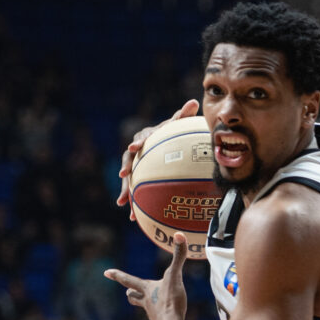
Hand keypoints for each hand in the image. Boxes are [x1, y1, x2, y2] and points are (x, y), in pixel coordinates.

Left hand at [105, 232, 189, 319]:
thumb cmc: (171, 302)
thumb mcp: (175, 276)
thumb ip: (178, 256)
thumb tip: (179, 234)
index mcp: (147, 289)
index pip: (128, 279)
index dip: (117, 275)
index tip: (106, 272)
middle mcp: (147, 301)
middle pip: (133, 296)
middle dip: (131, 292)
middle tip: (127, 291)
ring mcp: (153, 313)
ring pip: (145, 307)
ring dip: (143, 303)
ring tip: (147, 302)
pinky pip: (159, 316)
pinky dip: (161, 314)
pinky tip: (168, 315)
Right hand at [116, 100, 200, 218]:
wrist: (164, 145)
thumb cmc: (172, 134)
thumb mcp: (177, 125)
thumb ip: (184, 115)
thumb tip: (195, 101)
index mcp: (146, 137)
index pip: (141, 138)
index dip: (137, 142)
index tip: (134, 146)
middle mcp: (137, 151)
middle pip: (129, 160)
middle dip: (125, 168)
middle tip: (124, 175)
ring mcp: (136, 166)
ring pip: (129, 178)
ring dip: (126, 190)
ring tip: (123, 203)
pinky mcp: (138, 179)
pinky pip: (135, 191)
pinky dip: (133, 203)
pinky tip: (133, 218)